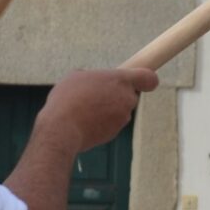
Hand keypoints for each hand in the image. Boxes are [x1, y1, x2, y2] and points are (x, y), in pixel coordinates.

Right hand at [41, 66, 157, 151]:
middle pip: (129, 95)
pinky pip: (110, 124)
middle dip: (116, 96)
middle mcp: (126, 98)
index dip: (147, 80)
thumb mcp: (76, 77)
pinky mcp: (114, 133)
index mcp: (120, 80)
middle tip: (95, 96)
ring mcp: (122, 117)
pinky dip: (100, 123)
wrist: (61, 129)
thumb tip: (94, 83)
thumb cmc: (67, 99)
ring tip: (84, 110)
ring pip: (119, 111)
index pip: (149, 78)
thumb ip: (94, 77)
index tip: (141, 82)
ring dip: (106, 110)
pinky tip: (83, 122)